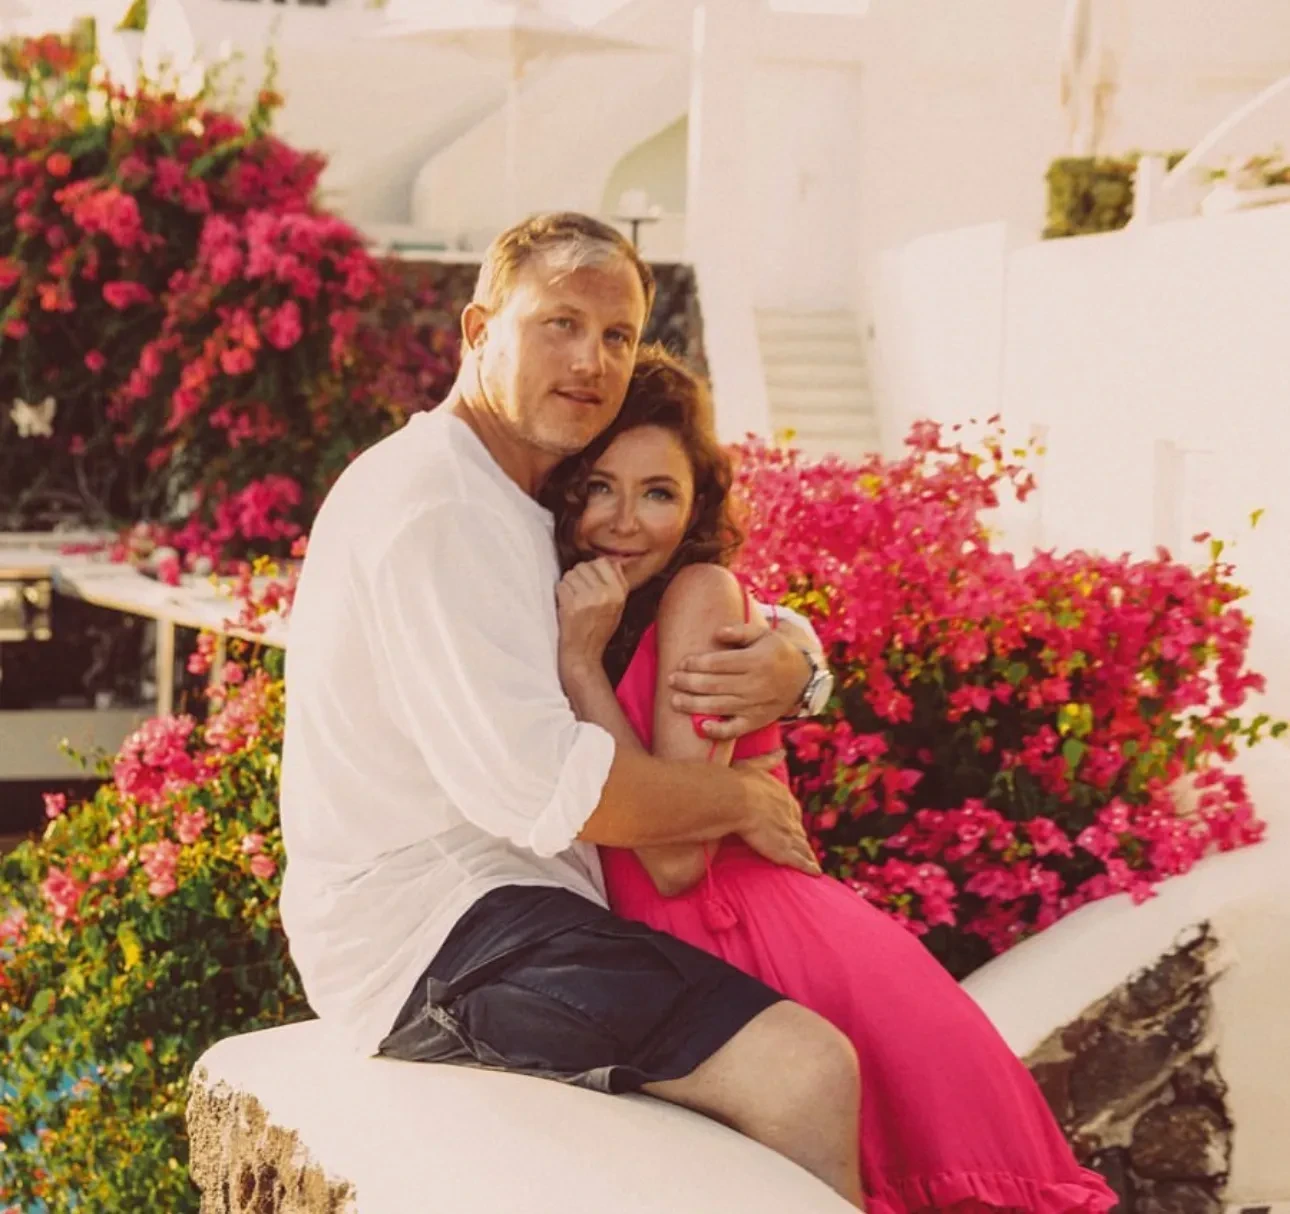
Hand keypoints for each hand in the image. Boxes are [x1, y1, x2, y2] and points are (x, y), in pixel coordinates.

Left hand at [556, 558, 628, 677]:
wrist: (584, 653)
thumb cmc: (600, 629)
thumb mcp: (618, 606)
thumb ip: (619, 583)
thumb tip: (615, 561)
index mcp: (619, 592)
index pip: (602, 562)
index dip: (592, 569)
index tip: (589, 581)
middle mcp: (605, 593)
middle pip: (583, 566)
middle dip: (578, 576)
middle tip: (578, 592)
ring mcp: (588, 598)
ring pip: (570, 574)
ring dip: (568, 584)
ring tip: (572, 598)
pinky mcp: (571, 605)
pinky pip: (561, 586)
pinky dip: (560, 593)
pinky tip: (566, 604)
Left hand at [668, 623, 811, 738]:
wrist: (803, 678)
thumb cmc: (776, 651)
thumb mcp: (763, 634)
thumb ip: (740, 631)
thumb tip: (717, 632)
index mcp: (755, 661)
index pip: (719, 663)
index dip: (697, 663)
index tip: (682, 662)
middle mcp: (754, 684)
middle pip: (714, 685)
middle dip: (689, 682)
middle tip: (671, 680)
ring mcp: (755, 705)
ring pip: (719, 706)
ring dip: (693, 705)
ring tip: (675, 700)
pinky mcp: (756, 721)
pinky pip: (735, 730)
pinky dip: (718, 731)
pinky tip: (701, 727)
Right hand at [733, 766, 820, 876]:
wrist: (736, 799)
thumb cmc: (740, 782)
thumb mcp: (755, 766)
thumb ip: (769, 760)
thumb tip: (781, 751)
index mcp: (782, 796)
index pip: (791, 810)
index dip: (790, 819)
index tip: (792, 824)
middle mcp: (789, 814)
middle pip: (798, 829)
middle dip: (800, 837)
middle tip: (802, 845)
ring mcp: (789, 832)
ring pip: (802, 846)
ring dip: (807, 853)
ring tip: (812, 862)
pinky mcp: (784, 849)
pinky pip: (799, 860)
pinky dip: (808, 866)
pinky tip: (815, 872)